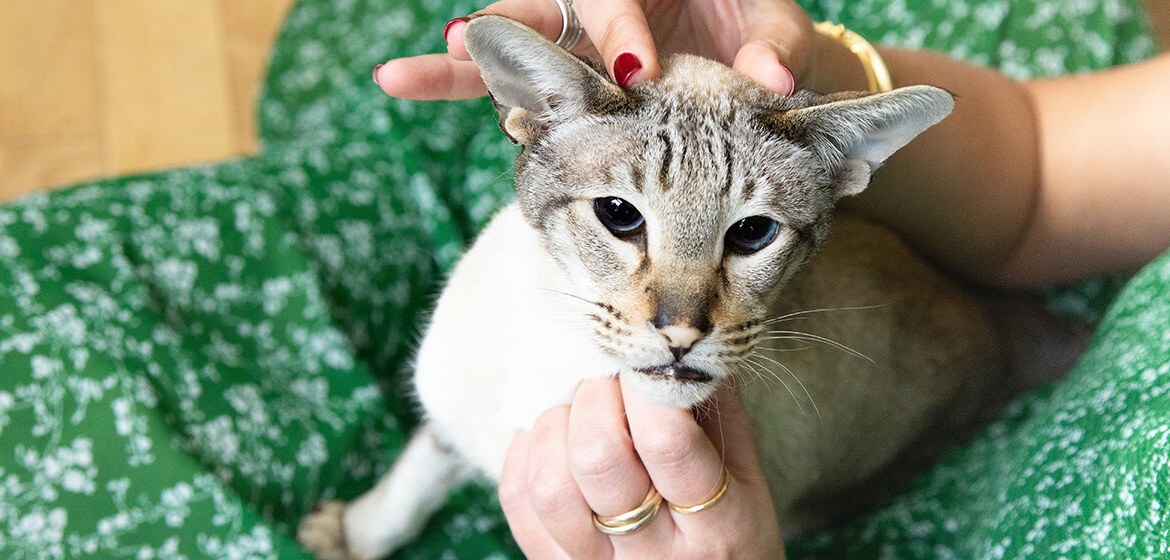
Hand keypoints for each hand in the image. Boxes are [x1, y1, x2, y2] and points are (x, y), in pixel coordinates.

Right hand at [374, 0, 813, 99]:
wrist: (748, 53)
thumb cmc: (756, 29)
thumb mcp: (773, 27)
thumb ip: (771, 46)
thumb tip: (774, 83)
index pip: (618, 0)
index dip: (622, 31)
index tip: (637, 72)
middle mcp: (601, 9)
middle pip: (540, 10)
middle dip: (506, 31)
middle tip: (463, 40)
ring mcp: (574, 45)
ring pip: (504, 47)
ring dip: (456, 64)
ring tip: (396, 76)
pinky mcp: (563, 83)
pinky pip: (504, 85)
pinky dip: (470, 90)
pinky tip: (407, 88)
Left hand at [498, 376, 783, 558]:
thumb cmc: (734, 541)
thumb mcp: (750, 482)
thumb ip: (719, 414)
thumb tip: (677, 345)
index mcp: (717, 527)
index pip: (668, 442)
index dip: (646, 386)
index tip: (645, 362)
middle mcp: (653, 555)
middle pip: (598, 458)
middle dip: (596, 397)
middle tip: (608, 379)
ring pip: (550, 484)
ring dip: (555, 427)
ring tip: (578, 413)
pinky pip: (519, 506)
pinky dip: (525, 456)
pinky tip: (550, 441)